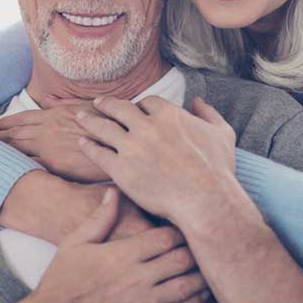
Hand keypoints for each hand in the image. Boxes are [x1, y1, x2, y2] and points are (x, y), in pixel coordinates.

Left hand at [0, 98, 110, 182]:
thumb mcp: (85, 108)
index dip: (4, 123)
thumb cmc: (106, 122)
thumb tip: (48, 101)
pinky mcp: (55, 162)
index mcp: (54, 114)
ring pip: (17, 147)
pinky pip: (28, 163)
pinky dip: (12, 165)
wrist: (121, 137)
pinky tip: (1, 169)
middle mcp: (48, 128)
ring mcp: (50, 145)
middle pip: (14, 133)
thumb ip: (64, 105)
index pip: (22, 118)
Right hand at [22, 189, 211, 302]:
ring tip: (213, 267)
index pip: (166, 238)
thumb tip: (115, 192)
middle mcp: (136, 280)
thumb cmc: (61, 281)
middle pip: (182, 260)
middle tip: (207, 242)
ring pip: (186, 288)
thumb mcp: (74, 243)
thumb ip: (99, 218)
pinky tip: (202, 298)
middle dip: (196, 250)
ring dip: (202, 278)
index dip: (181, 230)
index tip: (187, 224)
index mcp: (121, 255)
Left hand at [76, 96, 236, 223]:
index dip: (139, 105)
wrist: (205, 201)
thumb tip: (197, 102)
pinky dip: (88, 146)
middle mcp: (147, 126)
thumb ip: (209, 114)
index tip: (133, 109)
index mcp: (169, 115)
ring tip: (80, 118)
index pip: (147, 103)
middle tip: (97, 103)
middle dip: (107, 104)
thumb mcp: (222, 134)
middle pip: (120, 109)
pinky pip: (98, 153)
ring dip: (90, 121)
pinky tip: (82, 143)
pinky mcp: (121, 169)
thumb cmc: (217, 170)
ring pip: (104, 128)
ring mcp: (132, 147)